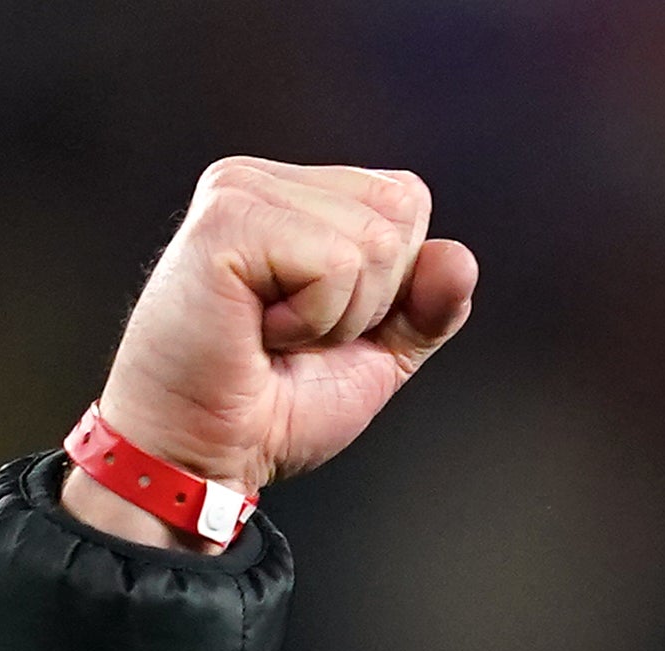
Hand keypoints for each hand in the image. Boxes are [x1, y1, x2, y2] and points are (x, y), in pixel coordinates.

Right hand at [70, 159, 478, 531]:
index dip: (392, 285)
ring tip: (273, 335)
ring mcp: (240, 191)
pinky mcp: (226, 220)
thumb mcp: (376, 354)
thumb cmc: (271, 407)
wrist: (205, 455)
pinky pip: (335, 264)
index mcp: (295, 196)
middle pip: (399, 212)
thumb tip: (460, 259)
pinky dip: (313, 320)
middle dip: (370, 300)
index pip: (406, 201)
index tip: (322, 325)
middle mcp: (264, 180)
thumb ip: (426, 307)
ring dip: (337, 316)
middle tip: (295, 335)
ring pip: (372, 242)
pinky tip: (259, 331)